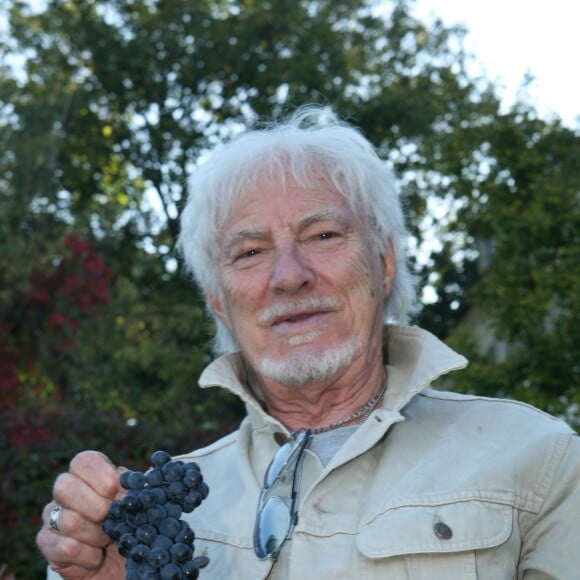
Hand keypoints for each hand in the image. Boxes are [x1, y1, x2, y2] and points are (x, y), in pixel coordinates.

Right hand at [36, 451, 125, 578]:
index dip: (102, 476)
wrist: (116, 562)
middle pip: (65, 486)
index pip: (84, 461)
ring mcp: (52, 516)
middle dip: (97, 506)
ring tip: (109, 539)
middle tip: (114, 518)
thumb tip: (142, 478)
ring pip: (69, 521)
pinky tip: (97, 557)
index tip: (119, 491)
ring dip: (97, 535)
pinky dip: (88, 555)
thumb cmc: (127, 523)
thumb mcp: (135, 502)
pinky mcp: (47, 544)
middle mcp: (65, 491)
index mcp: (87, 474)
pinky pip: (65, 548)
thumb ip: (134, 487)